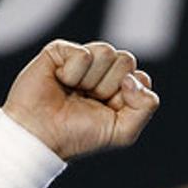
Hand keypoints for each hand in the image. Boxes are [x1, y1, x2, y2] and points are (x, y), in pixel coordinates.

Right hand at [1, 40, 160, 160]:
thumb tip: (133, 78)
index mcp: (120, 88)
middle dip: (110, 86)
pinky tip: (60, 82)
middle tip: (89, 101)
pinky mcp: (60, 51)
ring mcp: (82, 59)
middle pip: (127, 59)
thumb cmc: (79, 136)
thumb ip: (146, 106)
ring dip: (91, 80)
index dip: (128, 95)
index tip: (109, 110)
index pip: (140, 77)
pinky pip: (83, 54)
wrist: (41, 136)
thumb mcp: (123, 131)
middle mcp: (103, 71)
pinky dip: (73, 73)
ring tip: (74, 92)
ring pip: (107, 52)